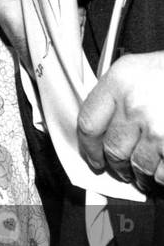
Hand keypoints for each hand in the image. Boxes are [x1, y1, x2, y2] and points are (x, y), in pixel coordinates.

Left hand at [78, 50, 163, 187]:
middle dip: (116, 164)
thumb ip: (118, 93)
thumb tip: (103, 123)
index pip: (89, 121)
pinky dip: (160, 176)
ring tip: (144, 172)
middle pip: (112, 148)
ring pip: (137, 164)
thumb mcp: (139, 69)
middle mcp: (135, 104)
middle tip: (120, 168)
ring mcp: (156, 128)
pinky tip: (160, 170)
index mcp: (120, 81)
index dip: (88, 145)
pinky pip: (161, 172)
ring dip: (140, 173)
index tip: (92, 155)